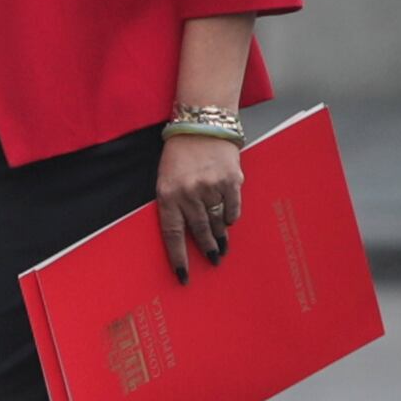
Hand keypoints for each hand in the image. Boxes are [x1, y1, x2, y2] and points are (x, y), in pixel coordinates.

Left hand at [155, 133, 243, 278]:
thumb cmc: (180, 155)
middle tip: (213, 259)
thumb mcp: (167, 179)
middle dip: (207, 249)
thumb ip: (174, 205)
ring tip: (222, 248)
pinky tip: (229, 222)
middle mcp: (190, 193)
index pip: (173, 235)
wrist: (202, 125)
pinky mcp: (231, 181)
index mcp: (168, 194)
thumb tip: (188, 235)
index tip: (183, 276)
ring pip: (218, 223)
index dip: (179, 258)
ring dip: (220, 237)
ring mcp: (212, 187)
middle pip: (200, 231)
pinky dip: (231, 217)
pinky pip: (233, 209)